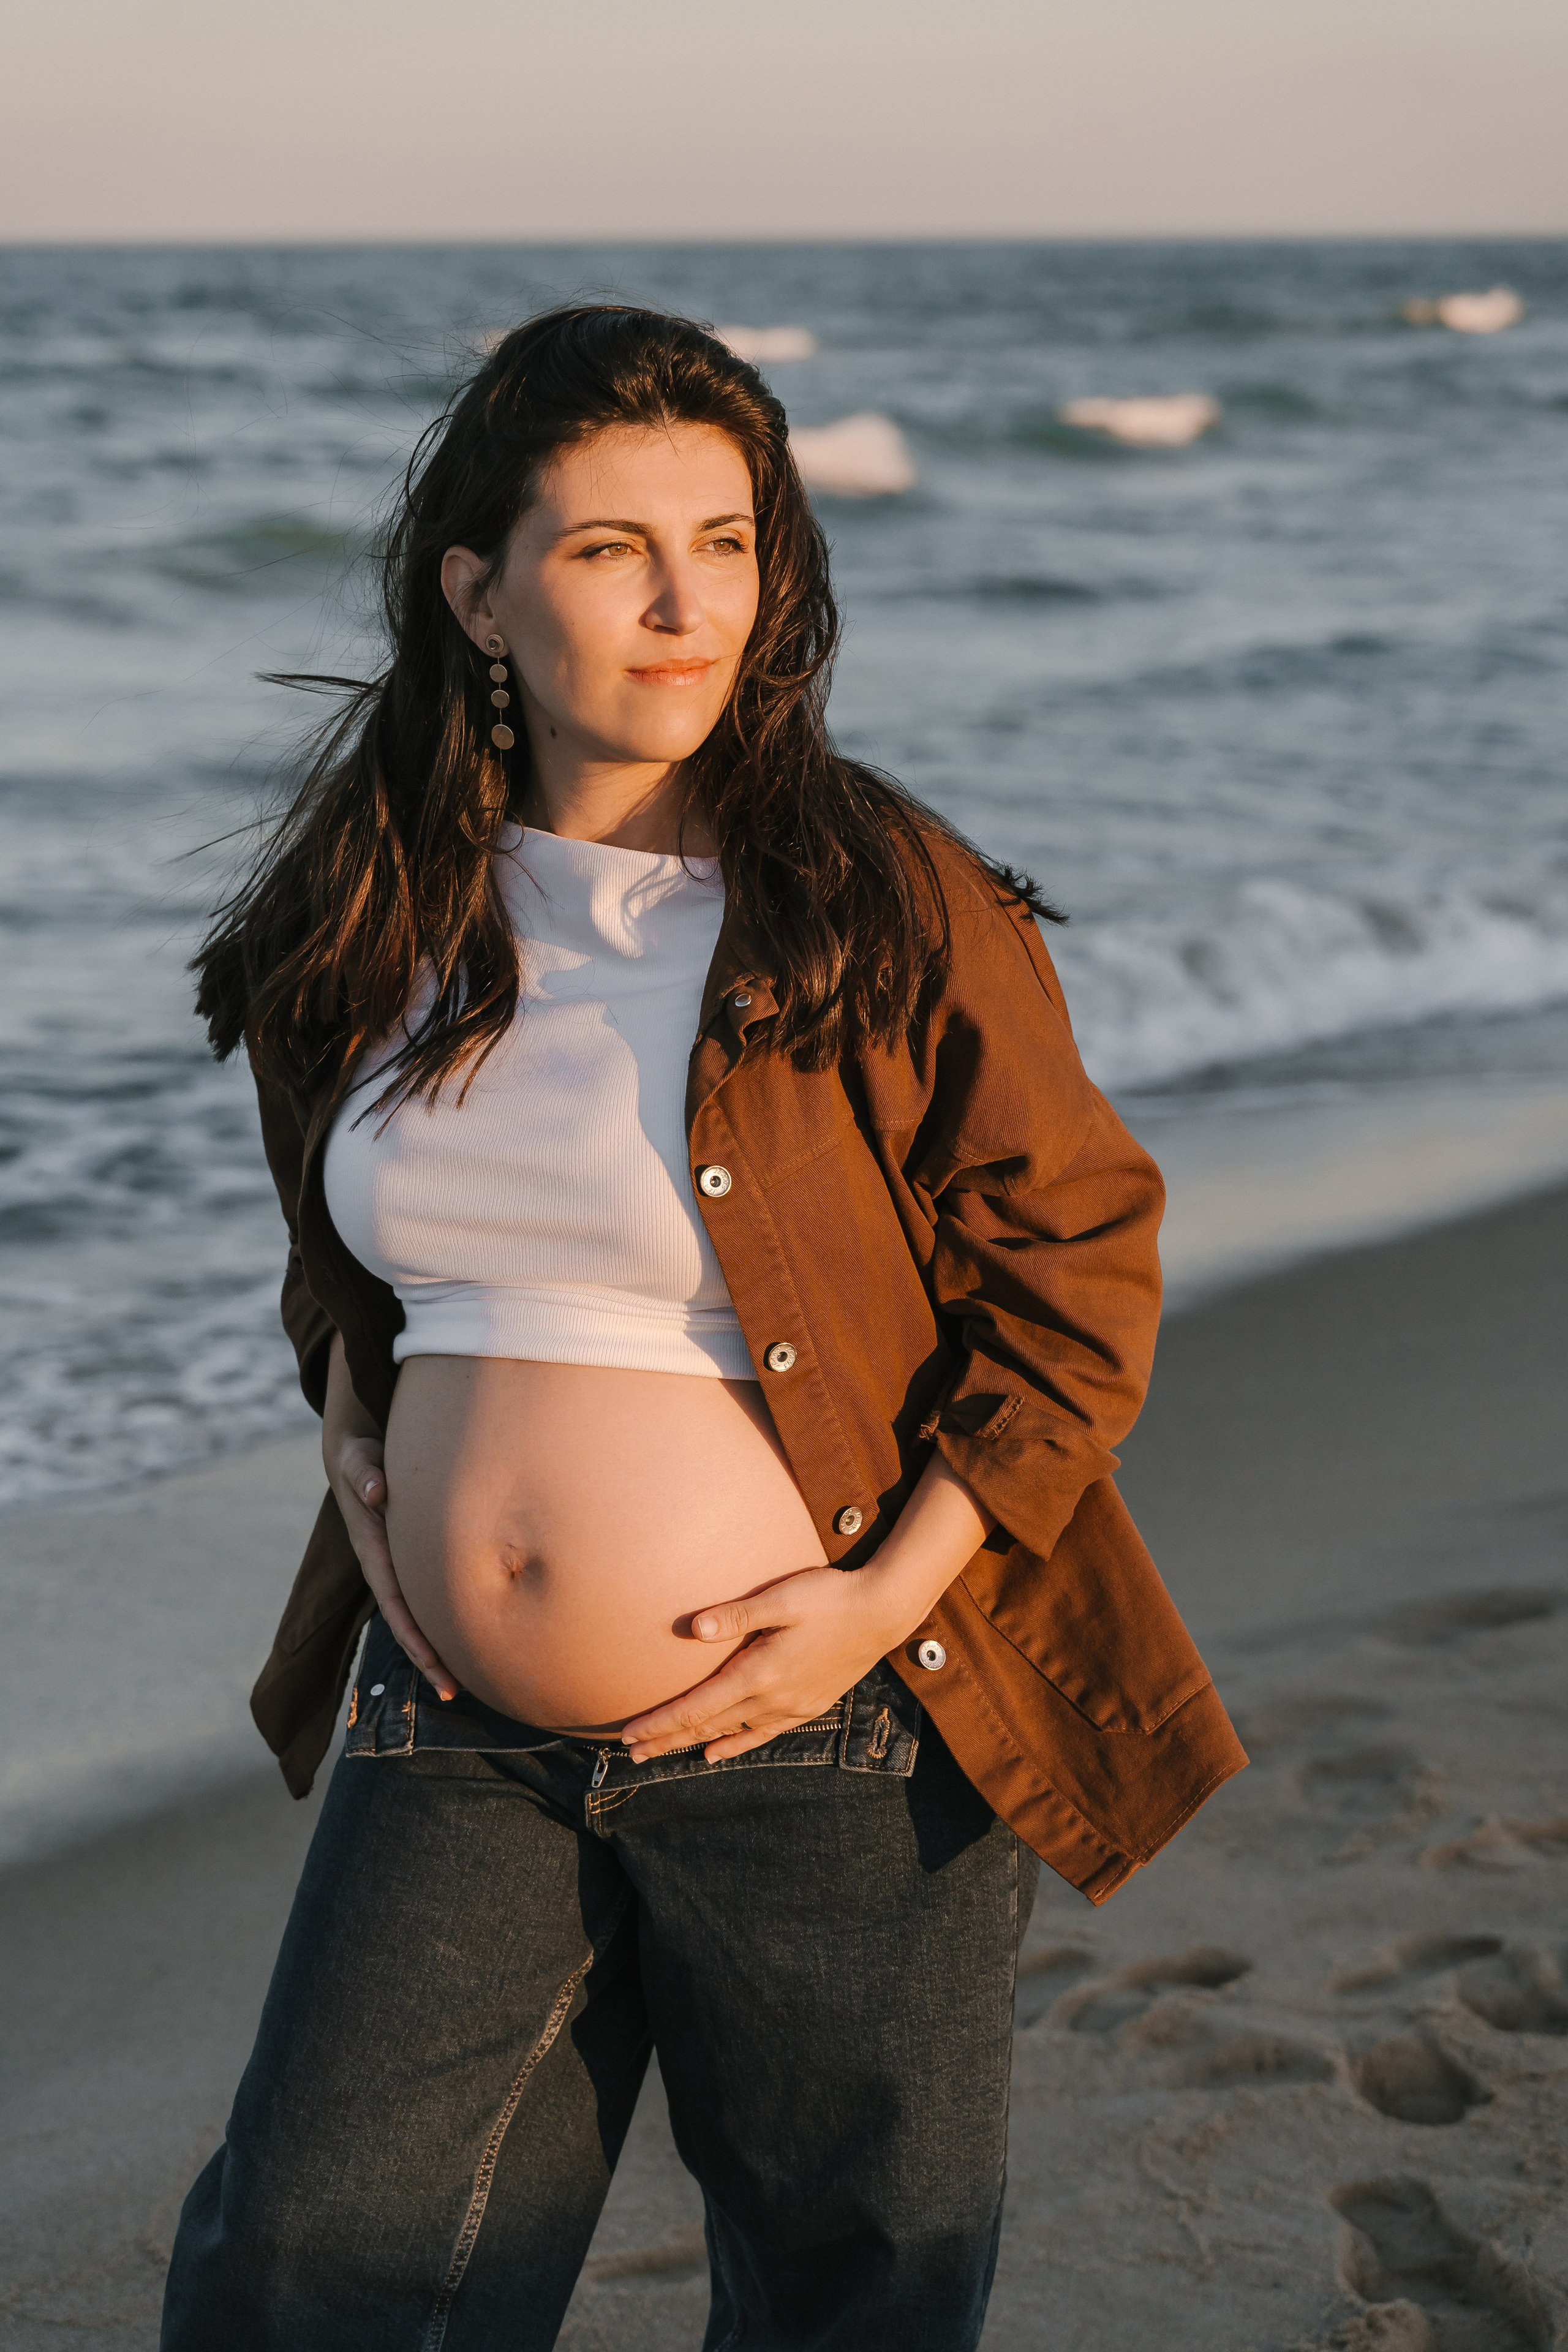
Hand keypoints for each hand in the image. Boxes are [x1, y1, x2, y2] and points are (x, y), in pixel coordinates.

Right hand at [322, 1337, 459, 1701]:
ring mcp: (397, 1562)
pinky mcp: (410, 1555)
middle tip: (454, 1691)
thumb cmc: (362, 1452)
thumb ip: (364, 1471)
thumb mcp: (358, 1456)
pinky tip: (471, 1637)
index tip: (433, 1661)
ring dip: (438, 1644)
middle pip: (408, 1617)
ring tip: (464, 1682)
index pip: (394, 1598)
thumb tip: (379, 1492)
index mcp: (372, 1546)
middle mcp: (385, 1562)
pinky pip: (428, 1592)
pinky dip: (445, 1616)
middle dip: (427, 1655)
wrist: (356, 1449)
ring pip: (419, 1610)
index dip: (412, 1632)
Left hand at [620, 1452, 994, 1763]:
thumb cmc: (830, 1597)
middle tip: (628, 1753)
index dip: (660, 1723)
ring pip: (729, 1733)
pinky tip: (715, 1755)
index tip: (627, 1736)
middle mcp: (772, 1699)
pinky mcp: (806, 1706)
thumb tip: (692, 1629)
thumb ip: (737, 1614)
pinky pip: (760, 1734)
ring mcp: (790, 1707)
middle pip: (707, 1728)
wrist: (882, 1613)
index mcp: (759, 1673)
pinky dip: (733, 1745)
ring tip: (660, 1753)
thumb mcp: (783, 1598)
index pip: (697, 1708)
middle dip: (666, 1740)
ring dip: (692, 1744)